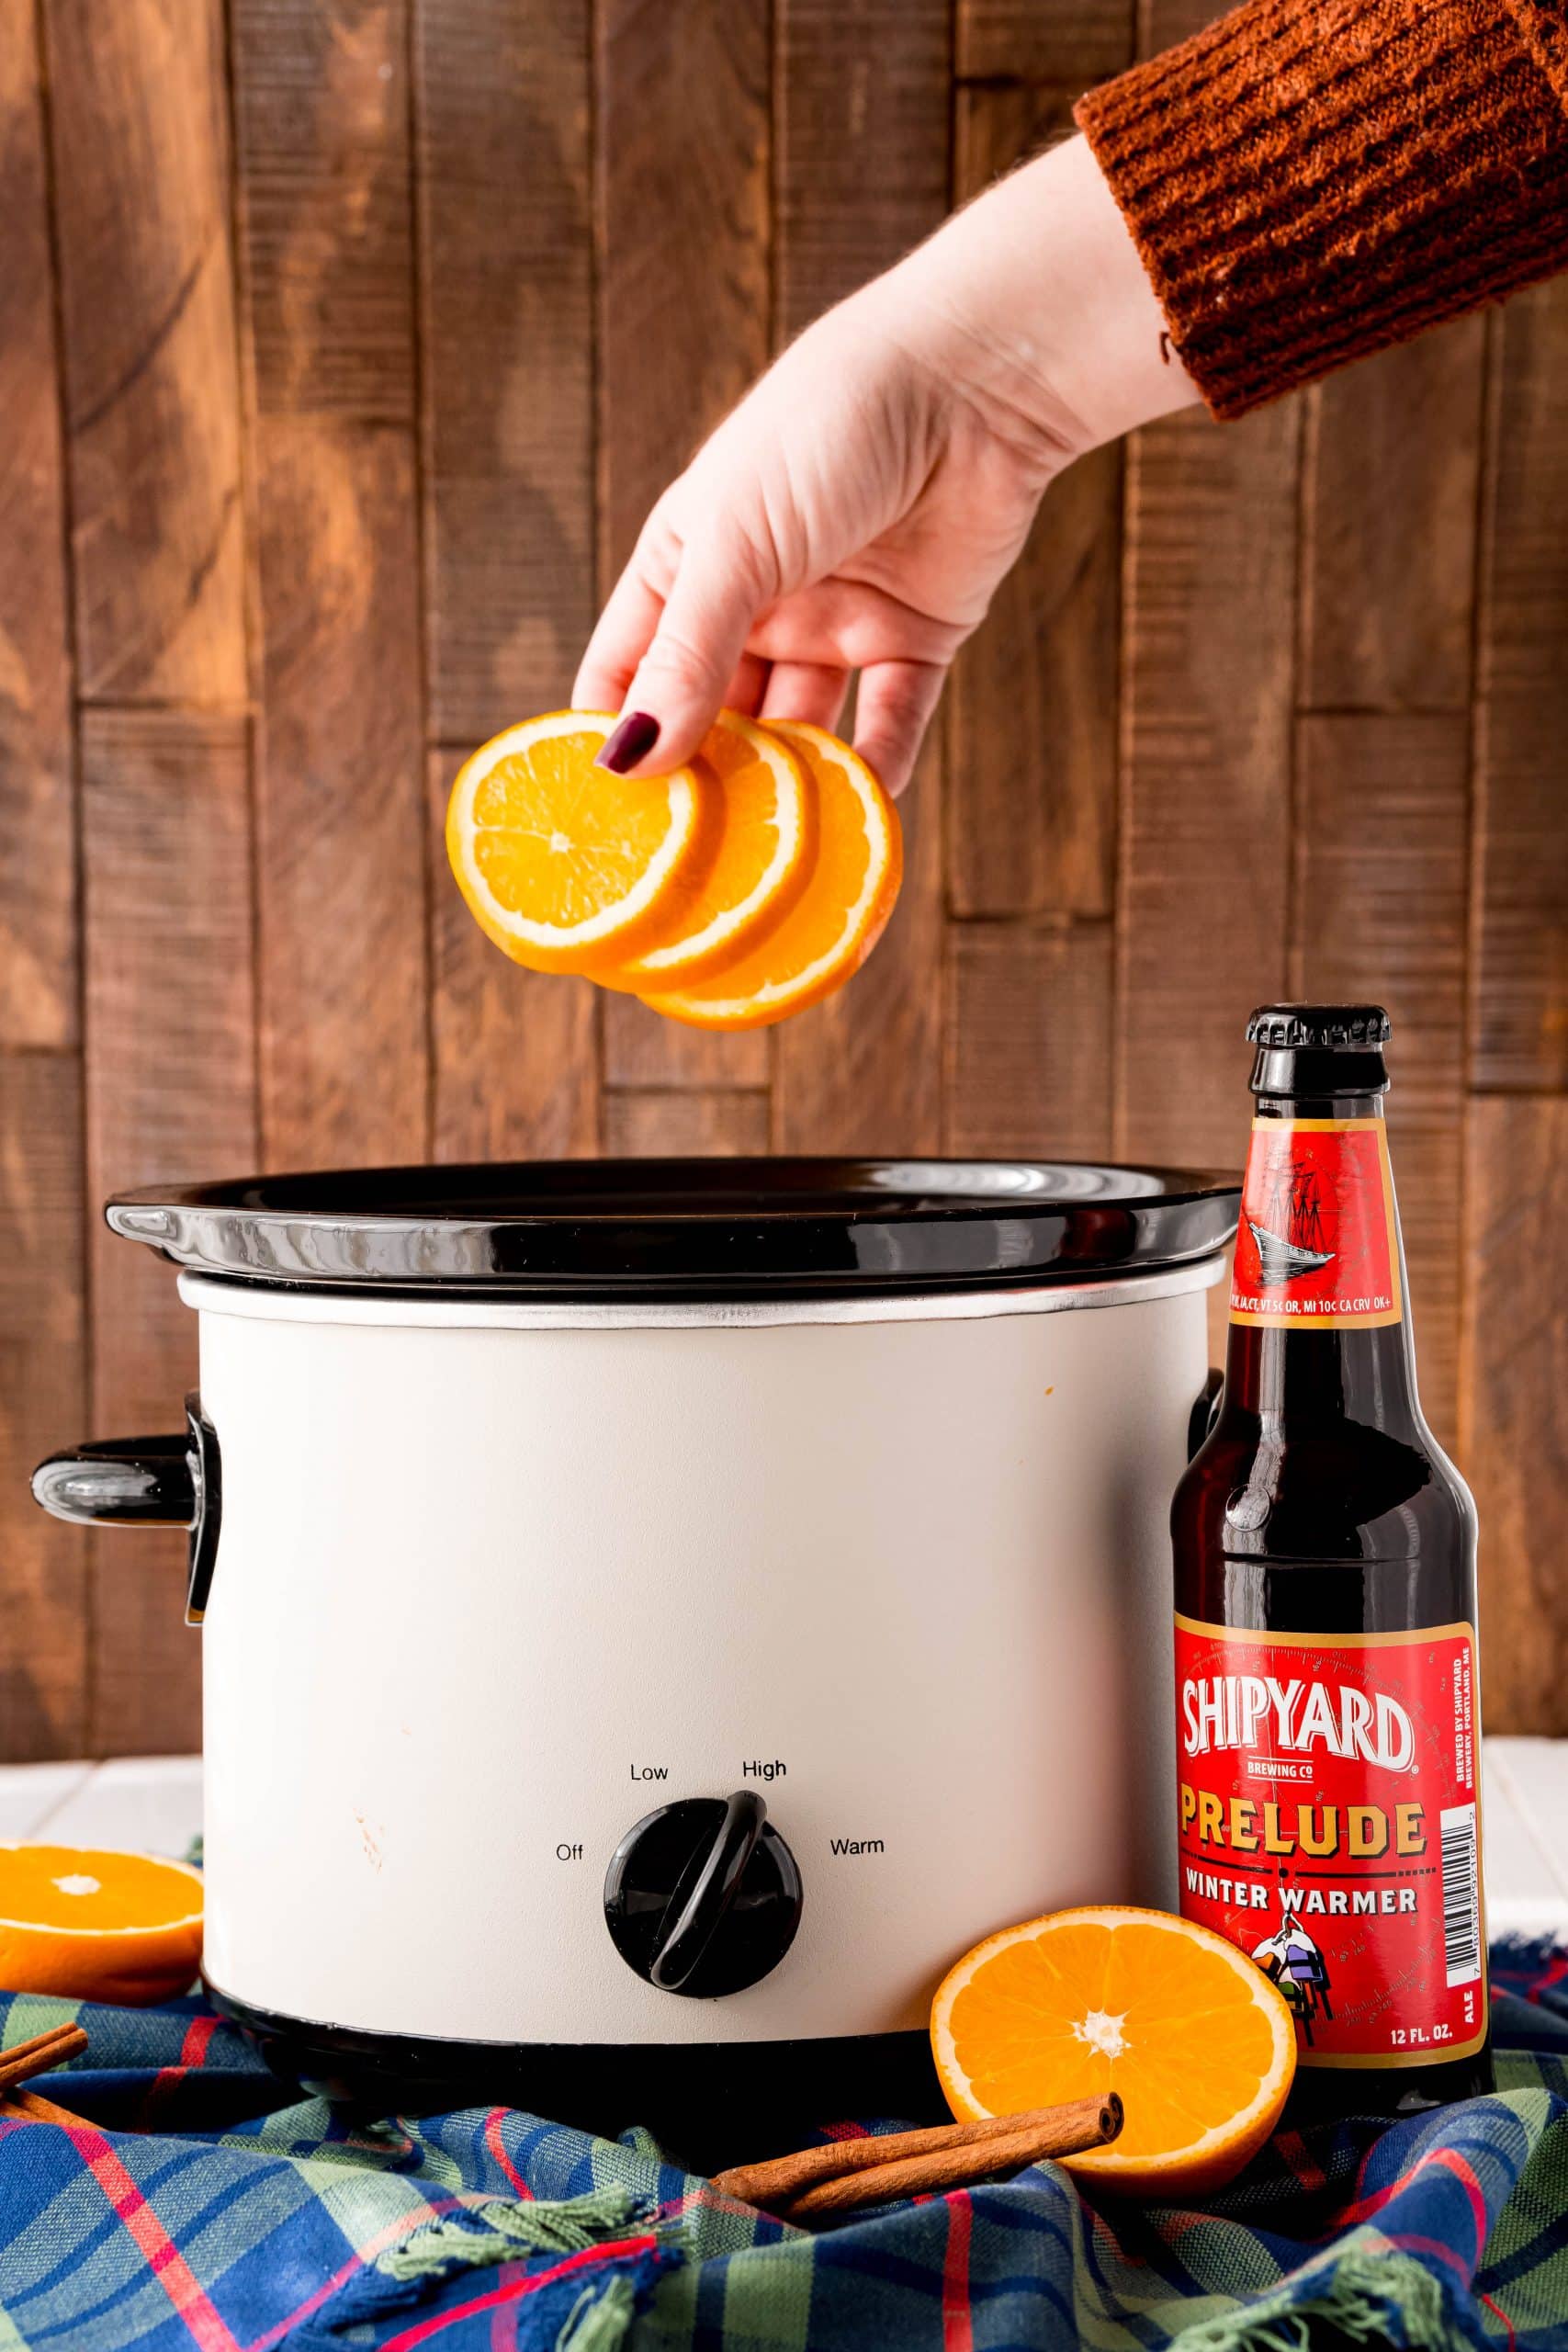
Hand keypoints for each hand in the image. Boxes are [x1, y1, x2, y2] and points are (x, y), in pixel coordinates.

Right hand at [575, 135, 1197, 795]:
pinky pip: (889, 720)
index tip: (595, 821)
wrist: (973, 381)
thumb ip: (686, 655)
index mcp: (689, 561)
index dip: (611, 738)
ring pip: (800, 728)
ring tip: (771, 855)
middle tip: (682, 862)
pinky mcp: (915, 638)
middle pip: (713, 715)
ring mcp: (835, 622)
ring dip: (788, 786)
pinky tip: (861, 817)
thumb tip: (627, 759)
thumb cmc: (828, 429)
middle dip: (700, 781)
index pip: (628, 668)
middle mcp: (756, 600)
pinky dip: (876, 768)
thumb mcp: (736, 544)